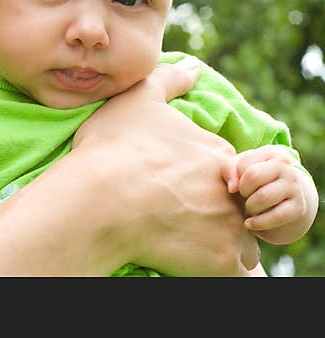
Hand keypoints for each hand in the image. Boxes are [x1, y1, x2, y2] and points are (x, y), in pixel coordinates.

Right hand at [73, 58, 260, 274]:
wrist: (99, 199)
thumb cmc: (113, 148)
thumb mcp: (138, 100)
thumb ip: (170, 80)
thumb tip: (193, 66)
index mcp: (216, 152)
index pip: (226, 171)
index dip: (199, 180)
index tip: (171, 186)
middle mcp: (231, 190)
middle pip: (233, 205)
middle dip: (211, 211)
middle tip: (172, 213)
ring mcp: (229, 227)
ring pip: (239, 240)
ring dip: (217, 242)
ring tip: (177, 240)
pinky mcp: (220, 261)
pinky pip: (231, 271)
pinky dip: (213, 268)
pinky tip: (183, 260)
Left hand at [228, 145, 316, 243]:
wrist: (288, 200)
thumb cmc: (256, 181)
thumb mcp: (241, 169)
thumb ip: (229, 169)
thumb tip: (232, 188)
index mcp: (271, 153)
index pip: (243, 164)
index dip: (235, 178)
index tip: (239, 185)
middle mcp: (286, 167)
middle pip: (253, 176)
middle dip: (243, 191)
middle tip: (244, 197)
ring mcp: (294, 186)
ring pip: (262, 197)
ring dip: (250, 207)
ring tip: (250, 208)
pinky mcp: (299, 207)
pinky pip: (275, 216)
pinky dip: (259, 222)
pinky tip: (250, 224)